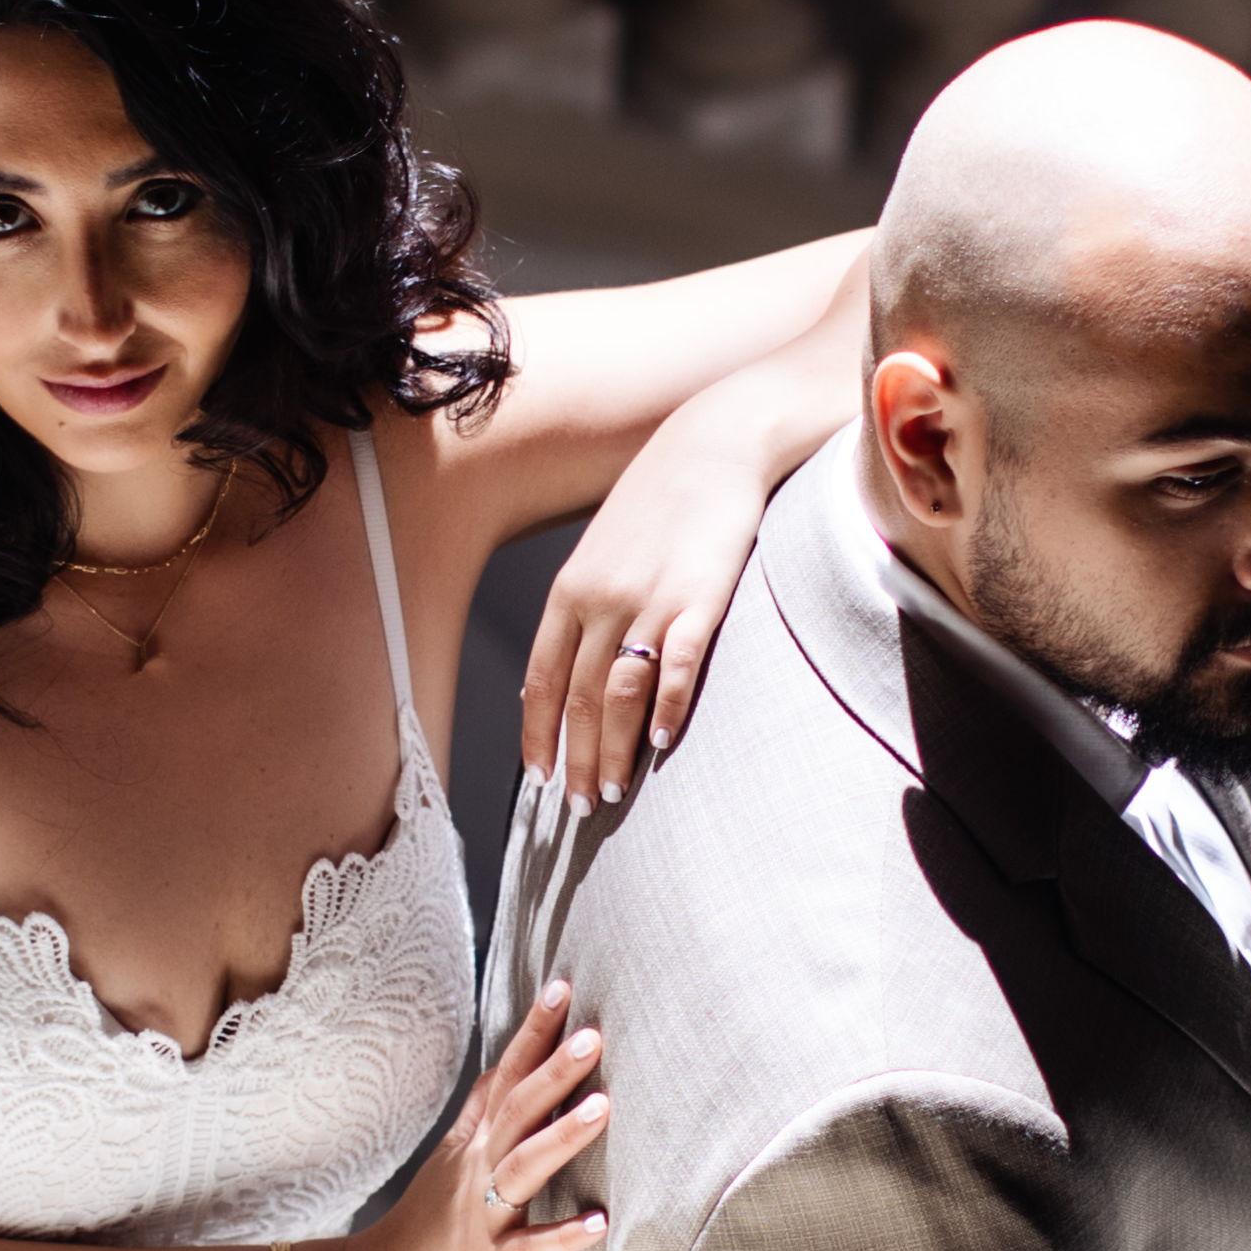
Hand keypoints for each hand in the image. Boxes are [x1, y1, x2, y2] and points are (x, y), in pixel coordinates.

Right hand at [306, 979, 608, 1250]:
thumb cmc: (418, 1231)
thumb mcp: (446, 1162)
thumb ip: (476, 1116)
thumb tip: (499, 1066)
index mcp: (471, 1146)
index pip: (504, 1077)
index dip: (532, 1034)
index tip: (562, 987)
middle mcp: (474, 1172)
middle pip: (516, 1110)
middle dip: (554, 1070)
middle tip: (593, 1032)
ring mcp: (478, 1217)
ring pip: (522, 1168)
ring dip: (562, 1137)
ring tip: (603, 1106)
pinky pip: (527, 1249)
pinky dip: (562, 1236)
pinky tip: (600, 1223)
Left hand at [520, 407, 771, 806]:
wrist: (713, 445)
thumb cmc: (660, 499)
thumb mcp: (601, 549)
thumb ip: (581, 607)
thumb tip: (560, 666)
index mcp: (571, 590)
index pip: (541, 678)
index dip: (537, 733)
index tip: (538, 777)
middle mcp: (601, 599)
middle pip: (576, 698)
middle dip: (574, 758)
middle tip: (579, 805)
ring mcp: (650, 600)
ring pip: (618, 694)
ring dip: (612, 750)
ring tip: (611, 791)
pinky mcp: (700, 597)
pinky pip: (678, 667)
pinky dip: (667, 710)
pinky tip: (662, 744)